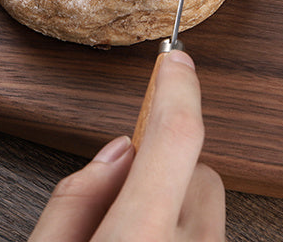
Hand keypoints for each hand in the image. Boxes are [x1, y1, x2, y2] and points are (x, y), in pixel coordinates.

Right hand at [29, 49, 225, 241]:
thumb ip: (74, 201)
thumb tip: (116, 154)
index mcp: (140, 239)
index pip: (174, 137)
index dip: (176, 89)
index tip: (176, 60)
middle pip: (198, 171)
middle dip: (164, 171)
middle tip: (121, 207)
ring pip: (207, 204)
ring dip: (177, 208)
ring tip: (134, 239)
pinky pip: (208, 232)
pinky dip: (184, 234)